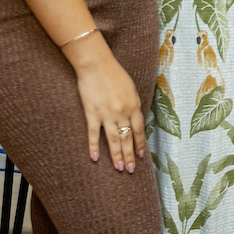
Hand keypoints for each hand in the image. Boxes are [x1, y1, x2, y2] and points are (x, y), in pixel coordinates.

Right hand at [66, 37, 147, 171]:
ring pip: (113, 140)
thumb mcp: (131, 88)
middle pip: (127, 138)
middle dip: (130, 155)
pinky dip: (93, 146)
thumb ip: (133, 105)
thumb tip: (135, 120)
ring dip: (116, 155)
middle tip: (130, 170)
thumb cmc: (115, 74)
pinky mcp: (91, 113)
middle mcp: (122, 112)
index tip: (142, 156)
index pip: (139, 130)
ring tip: (119, 168)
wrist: (96, 64)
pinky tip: (95, 158)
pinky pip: (93, 134)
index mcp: (133, 105)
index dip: (140, 144)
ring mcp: (106, 114)